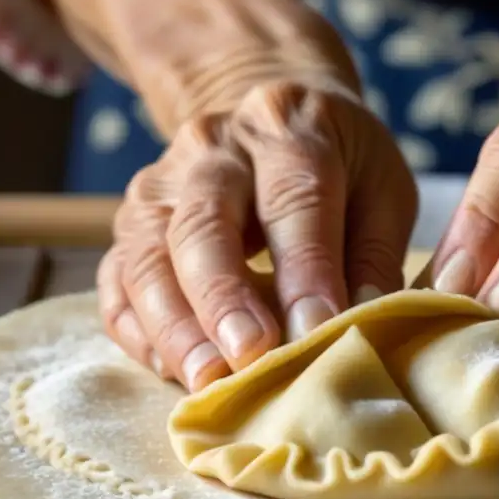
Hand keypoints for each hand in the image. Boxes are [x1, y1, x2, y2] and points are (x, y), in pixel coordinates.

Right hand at [98, 74, 415, 391]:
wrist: (266, 117)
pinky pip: (117, 279)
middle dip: (222, 299)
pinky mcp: (129, 224)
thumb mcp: (381, 188)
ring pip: (146, 254)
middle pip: (202, 225)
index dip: (305, 268)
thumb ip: (373, 254)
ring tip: (206, 380)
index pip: (294, 199)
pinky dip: (138, 329)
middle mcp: (211, 150)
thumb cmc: (339, 166)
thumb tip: (359, 323)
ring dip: (173, 325)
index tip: (316, 328)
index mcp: (287, 130)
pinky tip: (170, 368)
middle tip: (249, 358)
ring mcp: (158, 185)